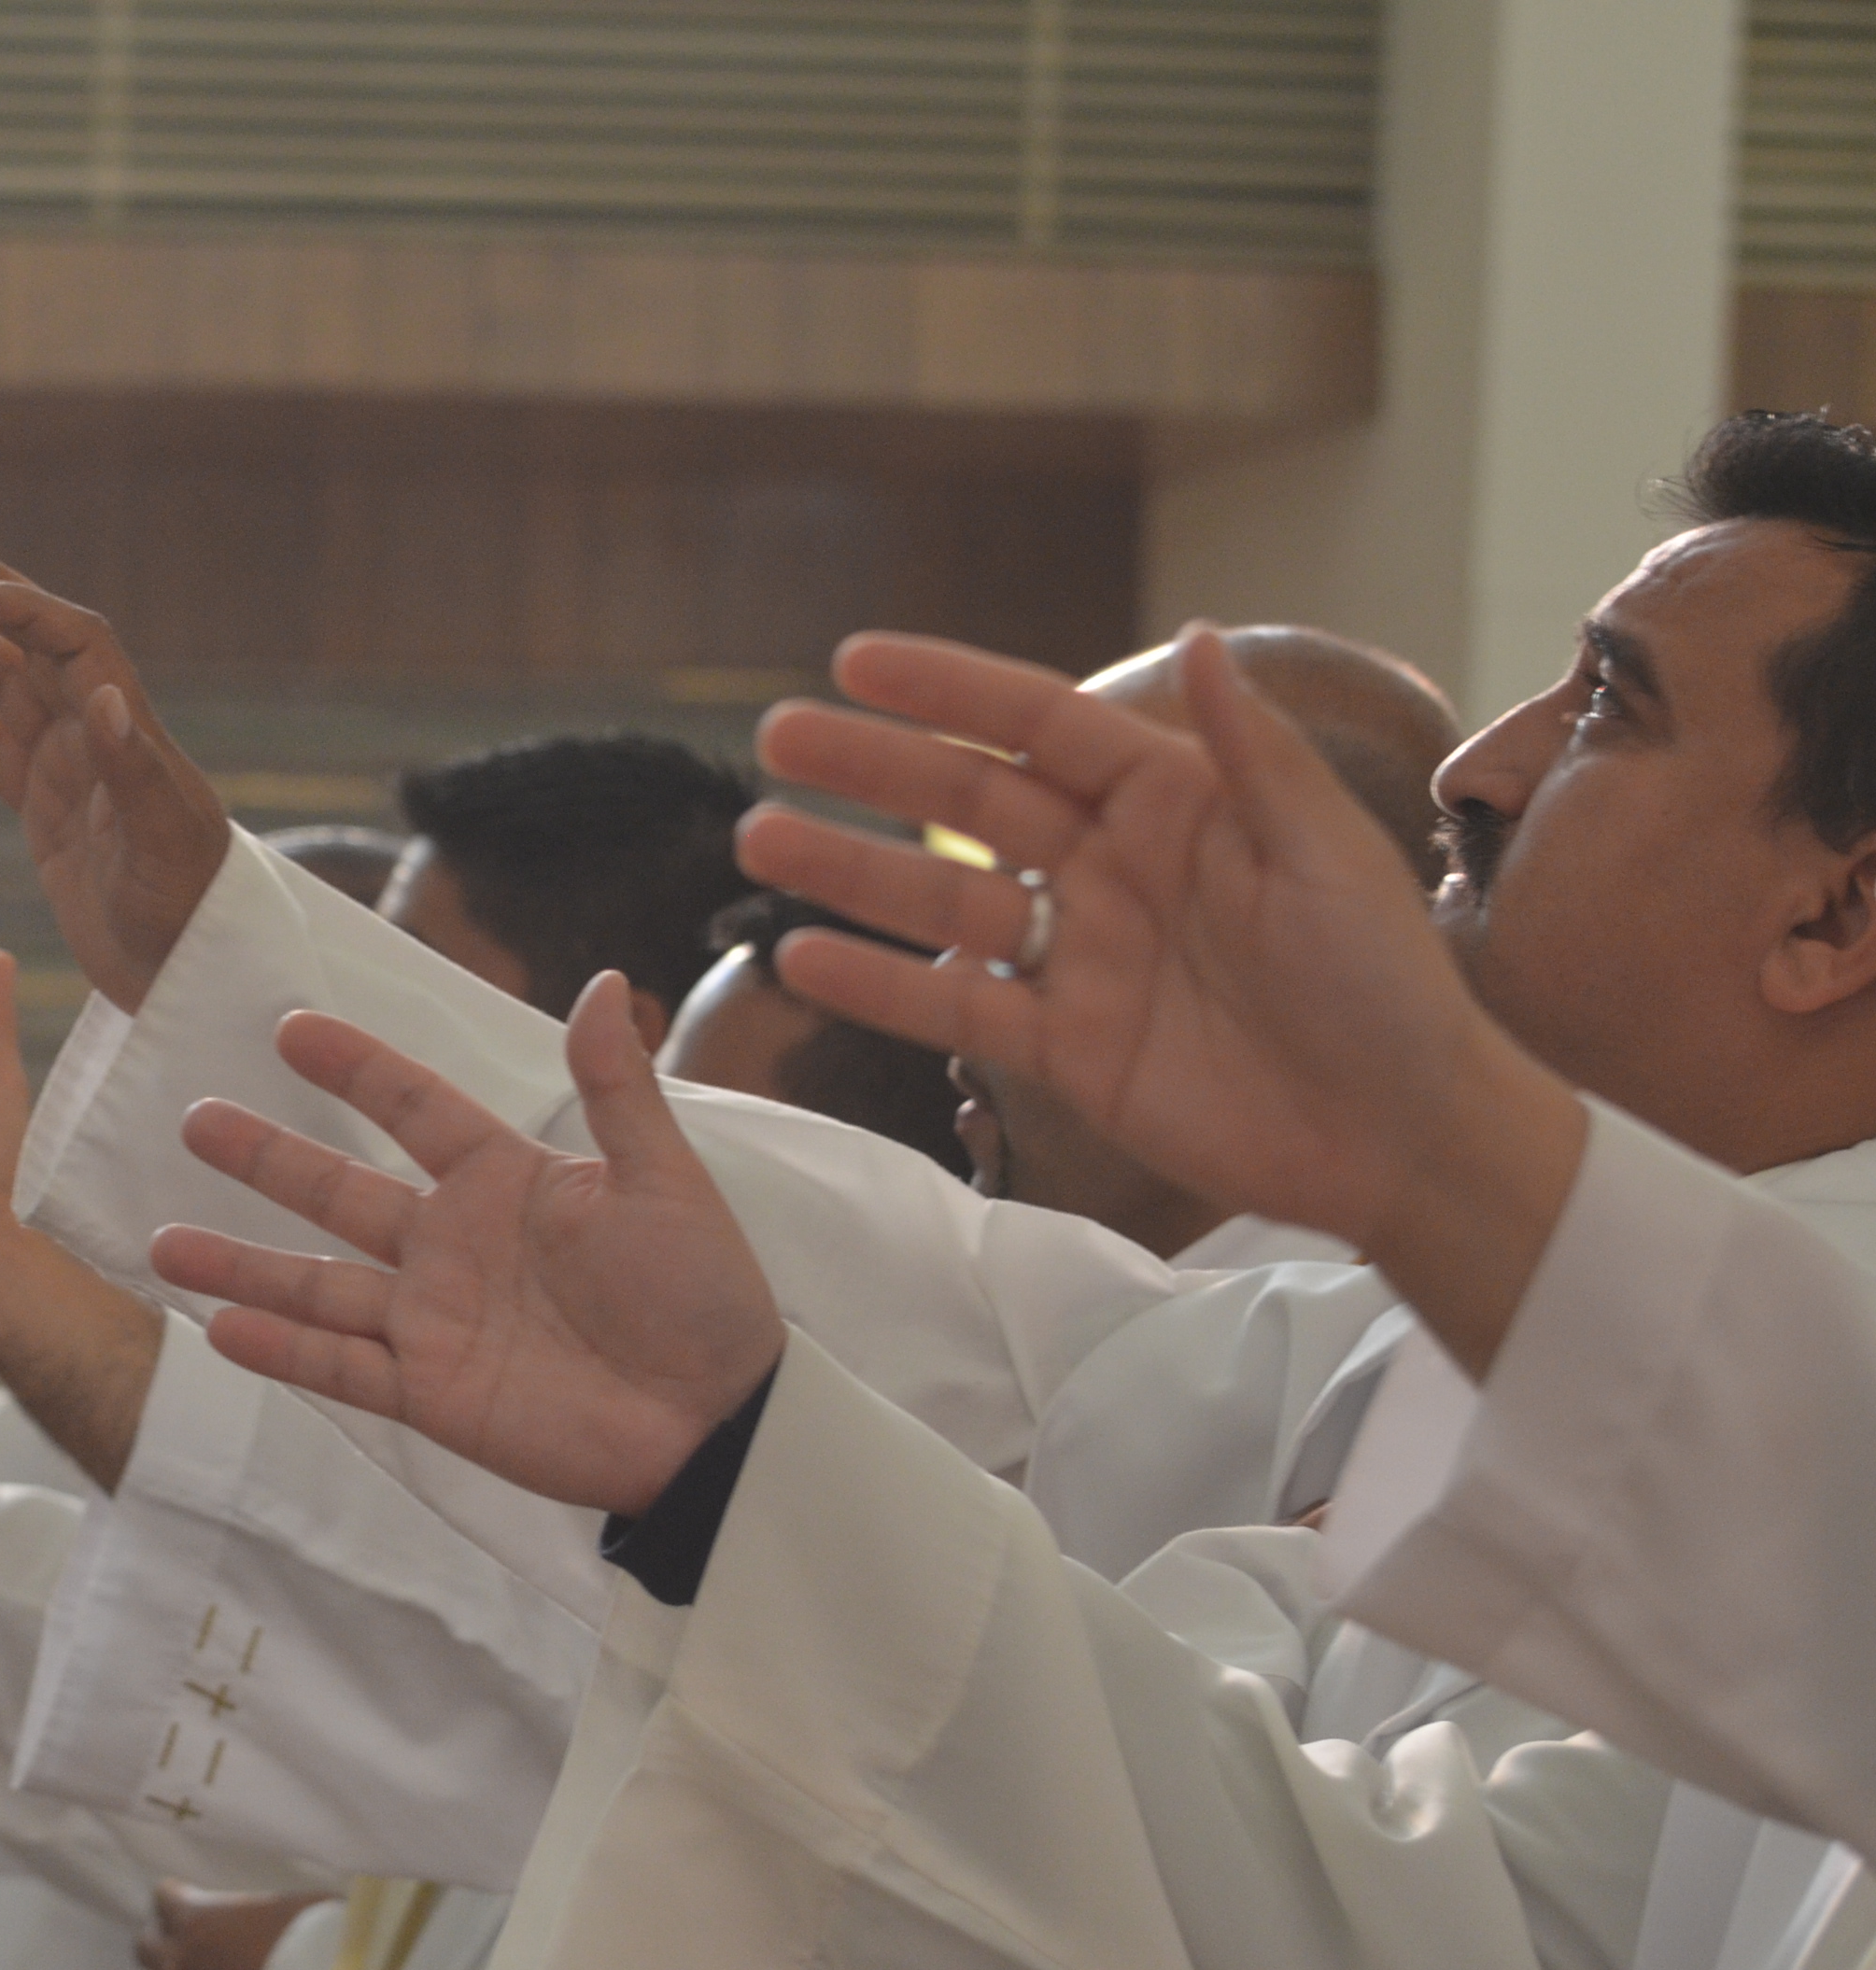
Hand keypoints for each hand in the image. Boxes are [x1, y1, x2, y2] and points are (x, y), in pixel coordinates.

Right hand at [0, 532, 231, 1008]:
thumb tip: (106, 698)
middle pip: (30, 641)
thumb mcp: (163, 844)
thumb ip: (133, 771)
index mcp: (127, 731)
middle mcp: (97, 735)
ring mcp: (67, 769)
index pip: (74, 641)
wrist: (189, 970)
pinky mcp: (44, 810)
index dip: (23, 605)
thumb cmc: (190, 909)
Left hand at [137, 1883, 334, 1969]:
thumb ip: (251, 1911)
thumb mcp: (284, 1907)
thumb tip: (258, 1914)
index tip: (189, 1900)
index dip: (180, 1898)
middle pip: (145, 1950)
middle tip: (188, 1945)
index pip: (163, 1899)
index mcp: (194, 1921)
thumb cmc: (320, 1941)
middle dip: (165, 1944)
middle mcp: (180, 1966)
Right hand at [146, 974, 784, 1516]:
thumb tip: (610, 982)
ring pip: (317, 1284)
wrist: (718, 1422)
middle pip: (339, 1191)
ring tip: (162, 1243)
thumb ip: (618, 1089)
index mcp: (507, 1182)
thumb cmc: (705, 1296)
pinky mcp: (432, 1394)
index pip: (415, 1108)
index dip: (356, 1069)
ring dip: (242, 1265)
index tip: (292, 1028)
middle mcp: (455, 1245)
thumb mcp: (664, 1181)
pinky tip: (219, 1328)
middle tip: (196, 1118)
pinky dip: (282, 1350)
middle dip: (267, 1158)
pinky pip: (342, 1368)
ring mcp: (435, 1322)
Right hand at [739, 626, 1586, 1374]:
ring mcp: (1083, 959)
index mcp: (1179, 804)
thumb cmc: (1386, 983)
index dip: (949, 690)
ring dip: (851, 870)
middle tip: (779, 738)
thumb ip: (1248, 753)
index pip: (1042, 726)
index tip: (857, 659)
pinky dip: (879, 985)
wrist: (1404, 1136)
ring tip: (761, 840)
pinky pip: (955, 1009)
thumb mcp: (1327, 853)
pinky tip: (803, 959)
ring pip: (943, 903)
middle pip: (970, 804)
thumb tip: (1197, 638)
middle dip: (873, 768)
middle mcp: (1116, 869)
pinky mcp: (1066, 1050)